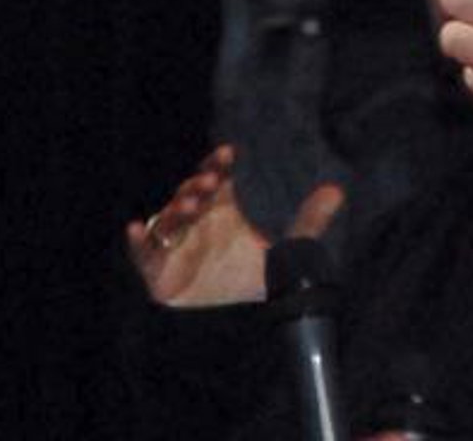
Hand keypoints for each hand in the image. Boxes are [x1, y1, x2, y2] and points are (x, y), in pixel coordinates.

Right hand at [126, 145, 345, 307]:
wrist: (235, 319)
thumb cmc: (255, 271)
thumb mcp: (288, 248)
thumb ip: (311, 222)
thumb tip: (338, 191)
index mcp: (220, 206)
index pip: (216, 175)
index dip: (219, 163)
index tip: (229, 152)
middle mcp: (195, 218)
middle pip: (190, 193)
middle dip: (198, 185)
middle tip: (210, 184)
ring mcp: (175, 242)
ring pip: (168, 218)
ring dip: (175, 209)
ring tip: (189, 204)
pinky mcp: (158, 269)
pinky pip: (143, 252)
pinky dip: (137, 240)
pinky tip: (134, 228)